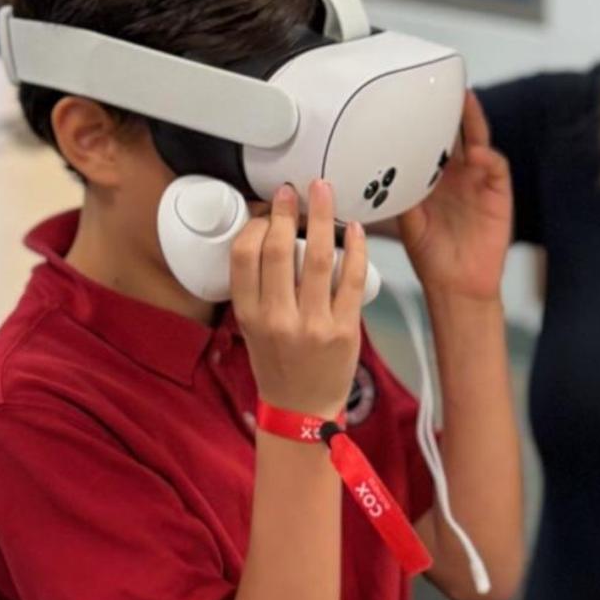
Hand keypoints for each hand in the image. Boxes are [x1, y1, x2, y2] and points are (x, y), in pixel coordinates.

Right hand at [232, 181, 368, 419]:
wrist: (302, 409)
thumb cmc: (279, 363)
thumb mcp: (252, 328)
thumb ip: (257, 288)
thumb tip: (269, 233)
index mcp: (249, 315)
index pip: (243, 256)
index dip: (255, 224)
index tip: (266, 210)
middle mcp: (277, 319)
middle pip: (277, 249)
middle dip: (285, 211)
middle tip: (292, 190)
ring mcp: (312, 325)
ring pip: (316, 258)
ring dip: (322, 217)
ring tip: (323, 191)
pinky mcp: (344, 330)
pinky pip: (351, 279)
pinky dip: (355, 249)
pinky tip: (355, 229)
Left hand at [398, 92, 513, 303]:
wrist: (457, 285)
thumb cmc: (432, 256)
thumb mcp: (407, 222)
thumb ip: (398, 196)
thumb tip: (376, 174)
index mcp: (433, 177)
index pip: (429, 140)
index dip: (423, 119)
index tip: (411, 96)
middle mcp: (457, 174)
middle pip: (456, 132)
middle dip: (450, 108)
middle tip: (442, 83)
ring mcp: (479, 181)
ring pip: (477, 141)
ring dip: (472, 121)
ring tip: (465, 100)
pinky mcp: (498, 194)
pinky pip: (496, 168)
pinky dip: (488, 158)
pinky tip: (477, 154)